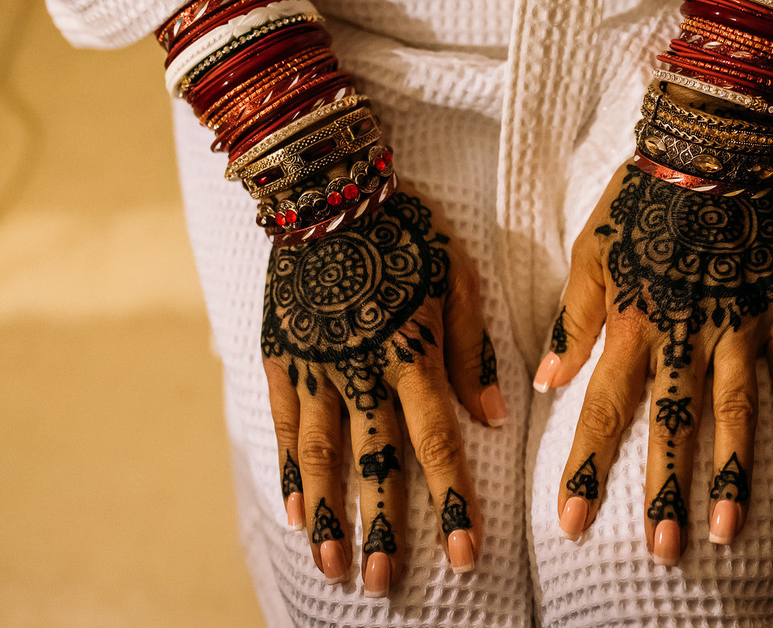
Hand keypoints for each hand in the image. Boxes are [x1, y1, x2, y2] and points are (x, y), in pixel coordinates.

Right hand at [260, 187, 504, 593]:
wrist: (326, 189)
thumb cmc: (404, 229)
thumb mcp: (455, 274)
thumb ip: (471, 348)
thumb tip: (492, 417)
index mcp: (409, 353)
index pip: (435, 440)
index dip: (450, 498)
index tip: (462, 552)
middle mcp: (359, 371)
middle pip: (373, 461)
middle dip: (381, 526)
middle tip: (383, 583)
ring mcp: (313, 367)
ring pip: (320, 454)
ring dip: (329, 512)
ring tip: (333, 563)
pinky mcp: (280, 357)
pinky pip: (280, 423)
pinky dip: (287, 470)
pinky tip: (296, 512)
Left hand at [536, 164, 772, 563]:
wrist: (711, 149)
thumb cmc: (640, 201)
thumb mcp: (588, 254)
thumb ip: (572, 321)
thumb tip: (544, 383)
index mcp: (633, 323)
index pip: (606, 407)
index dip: (588, 465)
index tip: (573, 519)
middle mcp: (687, 335)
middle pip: (675, 424)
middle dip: (667, 490)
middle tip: (666, 549)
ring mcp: (739, 325)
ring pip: (737, 413)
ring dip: (733, 474)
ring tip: (730, 530)